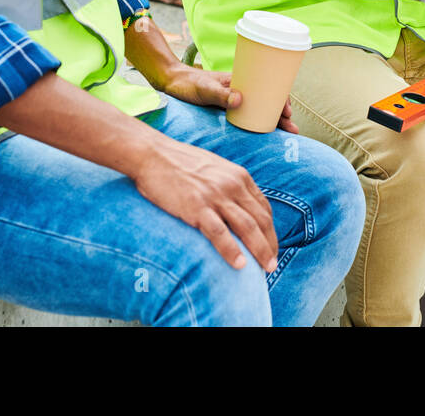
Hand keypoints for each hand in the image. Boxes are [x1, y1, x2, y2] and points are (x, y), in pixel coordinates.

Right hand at [131, 138, 278, 271]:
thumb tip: (237, 207)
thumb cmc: (180, 163)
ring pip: (247, 227)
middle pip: (261, 220)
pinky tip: (240, 265)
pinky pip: (220, 233)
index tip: (270, 247)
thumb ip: (229, 185)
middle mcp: (232, 185)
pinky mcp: (197, 206)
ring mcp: (215, 196)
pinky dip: (232, 251)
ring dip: (260, 251)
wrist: (152, 154)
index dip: (271, 231)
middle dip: (270, 245)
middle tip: (271, 265)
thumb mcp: (215, 168)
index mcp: (239, 176)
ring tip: (266, 269)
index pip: (264, 208)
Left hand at [161, 63, 298, 133]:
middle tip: (292, 129)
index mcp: (240, 80)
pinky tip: (265, 133)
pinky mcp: (227, 109)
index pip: (268, 86)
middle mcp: (241, 89)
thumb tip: (240, 100)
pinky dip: (259, 123)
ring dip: (273, 120)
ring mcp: (235, 99)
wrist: (171, 83)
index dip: (281, 98)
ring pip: (260, 109)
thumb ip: (220, 94)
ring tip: (285, 133)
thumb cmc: (187, 83)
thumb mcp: (204, 89)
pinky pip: (248, 115)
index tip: (286, 112)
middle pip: (268, 100)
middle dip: (282, 114)